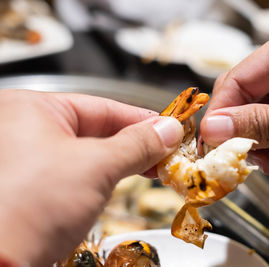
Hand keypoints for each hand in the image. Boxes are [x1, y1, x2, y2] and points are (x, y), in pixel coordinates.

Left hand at [0, 90, 182, 265]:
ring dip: (120, 163)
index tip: (169, 129)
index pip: (102, 108)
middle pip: (95, 130)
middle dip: (134, 144)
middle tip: (165, 153)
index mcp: (30, 109)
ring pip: (87, 154)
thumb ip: (137, 144)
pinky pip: (75, 174)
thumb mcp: (96, 166)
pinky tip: (119, 183)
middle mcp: (22, 130)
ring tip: (150, 169)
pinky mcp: (29, 188)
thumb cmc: (28, 207)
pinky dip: (101, 178)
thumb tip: (167, 130)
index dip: (142, 120)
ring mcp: (23, 160)